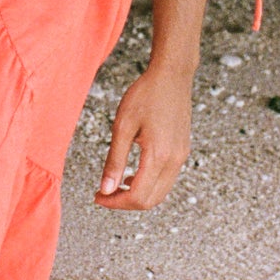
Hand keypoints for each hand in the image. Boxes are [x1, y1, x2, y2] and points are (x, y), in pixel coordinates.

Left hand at [95, 63, 192, 210]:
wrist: (171, 76)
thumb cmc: (145, 95)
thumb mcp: (123, 126)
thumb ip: (115, 161)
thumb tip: (105, 189)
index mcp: (159, 156)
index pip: (138, 196)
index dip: (115, 202)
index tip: (98, 196)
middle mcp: (175, 161)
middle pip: (150, 201)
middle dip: (125, 203)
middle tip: (103, 194)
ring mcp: (181, 157)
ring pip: (160, 193)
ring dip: (137, 195)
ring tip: (114, 185)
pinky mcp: (182, 151)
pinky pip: (165, 180)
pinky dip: (148, 185)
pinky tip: (131, 175)